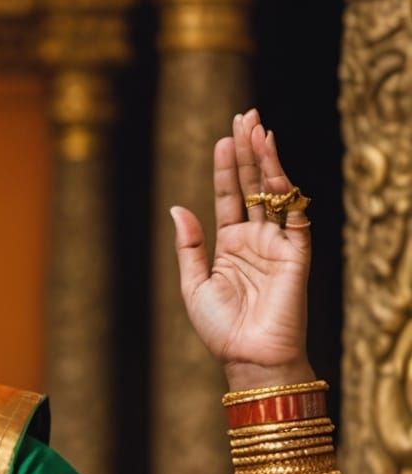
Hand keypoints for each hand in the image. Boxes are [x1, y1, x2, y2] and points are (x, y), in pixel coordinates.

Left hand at [170, 107, 311, 383]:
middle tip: (246, 115)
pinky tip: (274, 166)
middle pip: (254, 185)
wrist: (247, 358)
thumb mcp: (193, 284)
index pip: (230, 196)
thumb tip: (178, 207)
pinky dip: (285, 190)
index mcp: (230, 246)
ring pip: (274, 192)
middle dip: (249, 151)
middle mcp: (256, 239)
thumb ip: (189, 246)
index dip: (228, 167)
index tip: (224, 137)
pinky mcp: (297, 255)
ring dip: (267, 160)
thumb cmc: (220, 329)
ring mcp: (278, 244)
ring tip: (257, 128)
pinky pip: (294, 216)